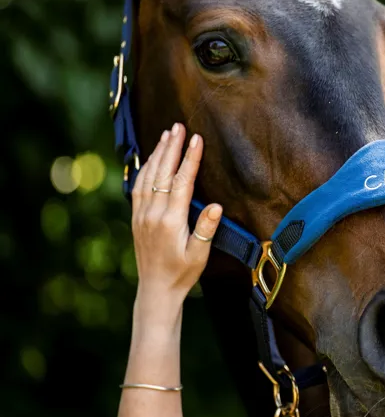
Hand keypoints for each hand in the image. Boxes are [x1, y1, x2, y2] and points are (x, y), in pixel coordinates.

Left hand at [131, 123, 221, 301]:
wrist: (156, 290)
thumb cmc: (182, 273)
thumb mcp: (200, 254)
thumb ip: (206, 229)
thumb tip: (216, 205)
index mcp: (170, 221)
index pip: (181, 182)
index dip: (190, 159)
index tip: (196, 139)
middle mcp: (153, 214)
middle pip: (162, 173)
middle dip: (171, 147)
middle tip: (179, 126)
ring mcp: (141, 215)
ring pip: (148, 176)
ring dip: (157, 153)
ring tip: (166, 134)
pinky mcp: (136, 218)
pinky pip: (139, 186)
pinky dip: (145, 168)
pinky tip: (151, 158)